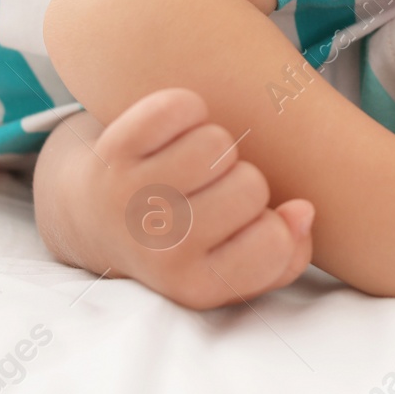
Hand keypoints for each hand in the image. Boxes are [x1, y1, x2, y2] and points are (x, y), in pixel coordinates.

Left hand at [40, 89, 313, 309]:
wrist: (91, 216)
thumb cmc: (181, 239)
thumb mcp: (232, 267)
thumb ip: (286, 254)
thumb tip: (302, 211)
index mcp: (196, 285)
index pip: (275, 242)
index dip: (272, 222)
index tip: (246, 224)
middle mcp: (160, 249)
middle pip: (251, 186)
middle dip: (242, 181)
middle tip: (211, 191)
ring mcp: (132, 200)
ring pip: (218, 144)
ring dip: (214, 145)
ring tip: (190, 164)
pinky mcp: (112, 151)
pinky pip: (179, 108)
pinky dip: (184, 109)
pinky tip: (170, 133)